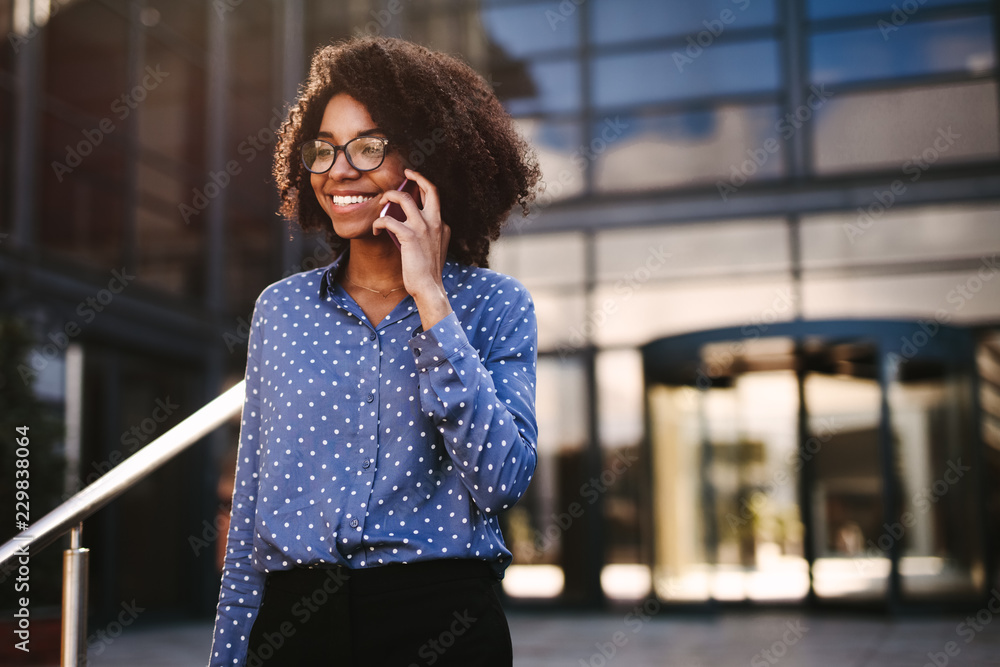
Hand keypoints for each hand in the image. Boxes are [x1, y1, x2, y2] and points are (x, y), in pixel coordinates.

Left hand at [373, 169, 452, 328]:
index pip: (435, 197)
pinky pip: (388, 220)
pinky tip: (375, 229)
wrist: (429, 287)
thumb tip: (423, 226)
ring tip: (381, 202)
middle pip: (429, 188)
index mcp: (442, 225)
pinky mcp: (409, 236)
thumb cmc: (430, 272)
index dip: (424, 186)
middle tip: (405, 173)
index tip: (414, 180)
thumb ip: (434, 235)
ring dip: (389, 196)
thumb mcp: (438, 249)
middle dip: (416, 176)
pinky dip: (378, 222)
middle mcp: (435, 222)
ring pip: (403, 198)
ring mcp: (423, 228)